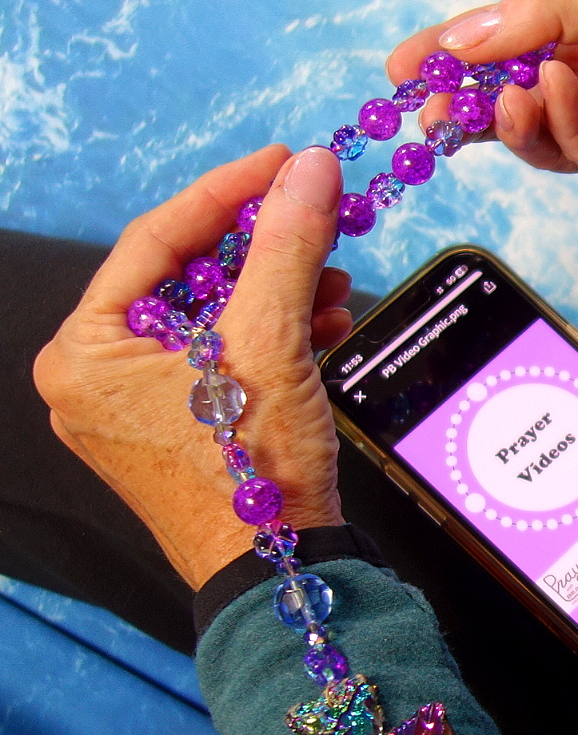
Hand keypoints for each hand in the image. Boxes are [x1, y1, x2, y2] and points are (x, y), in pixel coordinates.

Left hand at [34, 145, 350, 589]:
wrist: (279, 572)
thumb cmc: (253, 471)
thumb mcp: (272, 342)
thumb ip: (289, 245)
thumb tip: (314, 167)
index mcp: (85, 350)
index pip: (157, 239)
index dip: (229, 191)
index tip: (285, 162)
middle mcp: (95, 377)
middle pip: (187, 278)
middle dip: (263, 249)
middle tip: (315, 216)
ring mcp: (133, 408)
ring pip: (210, 318)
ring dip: (276, 292)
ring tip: (334, 282)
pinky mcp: (175, 429)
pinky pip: (220, 358)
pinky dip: (269, 337)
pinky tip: (320, 324)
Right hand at [387, 0, 577, 212]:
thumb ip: (552, 9)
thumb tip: (468, 31)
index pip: (508, 37)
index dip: (453, 49)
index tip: (402, 66)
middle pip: (506, 92)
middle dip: (461, 101)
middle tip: (424, 110)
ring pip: (531, 130)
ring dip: (504, 116)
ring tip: (494, 100)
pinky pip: (573, 151)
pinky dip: (554, 126)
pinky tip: (548, 96)